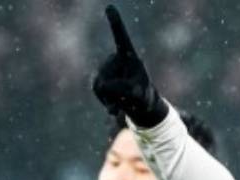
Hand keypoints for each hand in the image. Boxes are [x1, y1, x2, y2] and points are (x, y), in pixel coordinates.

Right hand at [92, 5, 168, 126]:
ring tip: (122, 101)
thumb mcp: (138, 95)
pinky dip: (104, 101)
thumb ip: (123, 90)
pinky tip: (114, 109)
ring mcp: (106, 67)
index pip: (121, 38)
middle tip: (128, 97)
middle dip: (114, 91)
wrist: (139, 104)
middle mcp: (115, 57)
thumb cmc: (143, 97)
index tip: (110, 7)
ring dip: (109, 98)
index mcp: (129, 56)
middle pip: (106, 74)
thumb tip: (103, 87)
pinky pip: (96, 89)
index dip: (115, 23)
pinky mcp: (100, 76)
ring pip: (99, 84)